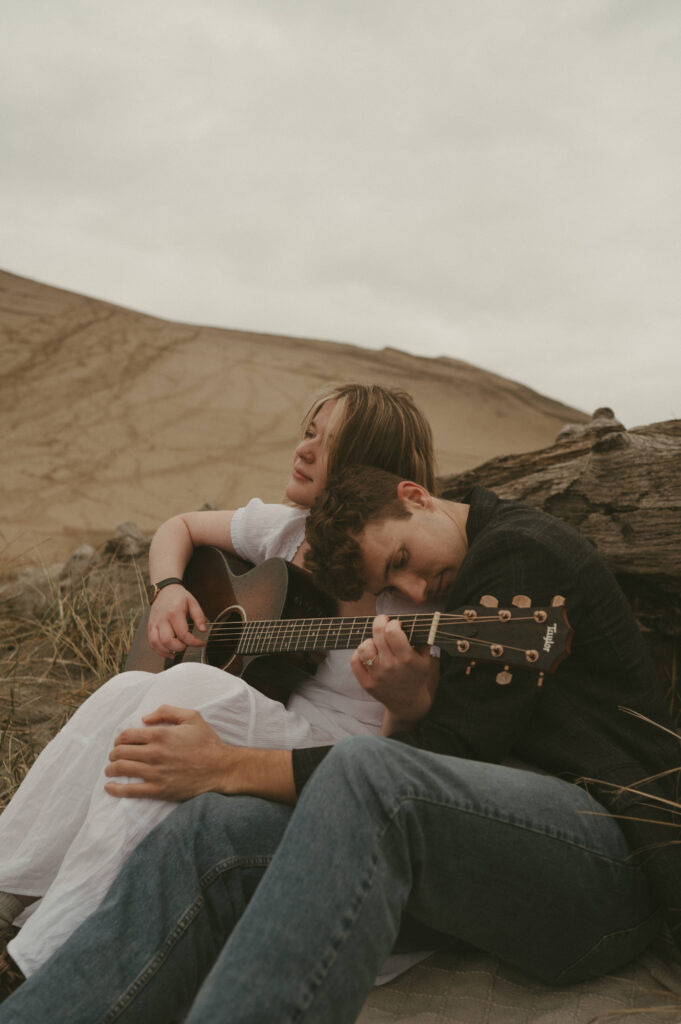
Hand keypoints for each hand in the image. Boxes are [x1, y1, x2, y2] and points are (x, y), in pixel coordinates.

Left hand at [104, 706, 296, 803]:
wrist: (221, 768)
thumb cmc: (207, 742)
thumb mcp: (192, 717)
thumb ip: (167, 711)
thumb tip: (145, 718)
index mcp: (161, 734)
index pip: (127, 735)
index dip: (119, 738)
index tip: (120, 742)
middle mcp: (154, 753)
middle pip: (121, 752)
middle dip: (114, 753)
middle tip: (114, 756)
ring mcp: (155, 773)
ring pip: (122, 769)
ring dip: (111, 768)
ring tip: (110, 769)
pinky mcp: (159, 790)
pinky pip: (131, 791)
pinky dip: (116, 789)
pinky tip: (110, 787)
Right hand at [147, 585, 206, 657]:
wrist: (164, 590)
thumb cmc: (180, 597)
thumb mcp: (193, 603)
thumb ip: (199, 617)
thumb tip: (203, 631)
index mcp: (174, 612)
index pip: (183, 634)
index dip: (194, 642)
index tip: (201, 643)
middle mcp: (162, 619)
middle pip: (167, 641)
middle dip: (179, 648)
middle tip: (187, 645)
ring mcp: (154, 623)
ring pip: (157, 643)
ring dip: (168, 651)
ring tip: (178, 652)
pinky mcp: (150, 627)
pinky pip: (151, 643)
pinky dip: (159, 651)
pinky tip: (169, 652)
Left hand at [351, 615, 439, 726]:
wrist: (408, 703)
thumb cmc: (418, 677)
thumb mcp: (427, 659)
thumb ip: (424, 640)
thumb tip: (414, 622)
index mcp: (407, 659)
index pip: (393, 632)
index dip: (393, 623)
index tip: (395, 624)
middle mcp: (390, 666)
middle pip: (378, 634)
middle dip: (380, 622)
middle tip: (383, 622)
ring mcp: (377, 675)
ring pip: (364, 647)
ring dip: (369, 640)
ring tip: (376, 641)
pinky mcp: (367, 683)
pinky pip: (355, 661)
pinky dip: (358, 653)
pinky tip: (368, 652)